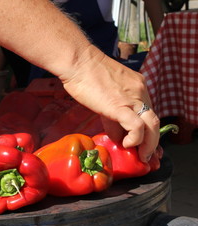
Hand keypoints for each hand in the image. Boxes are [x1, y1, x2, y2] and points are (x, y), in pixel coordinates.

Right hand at [60, 45, 159, 161]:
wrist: (78, 61)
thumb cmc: (86, 74)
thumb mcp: (105, 93)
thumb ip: (112, 113)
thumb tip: (115, 133)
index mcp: (137, 86)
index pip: (148, 112)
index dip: (146, 130)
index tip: (142, 143)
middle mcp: (140, 91)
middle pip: (154, 121)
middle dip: (152, 141)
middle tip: (145, 155)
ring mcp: (132, 98)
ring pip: (152, 125)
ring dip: (149, 144)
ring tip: (141, 155)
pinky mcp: (120, 106)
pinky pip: (137, 127)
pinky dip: (135, 139)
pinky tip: (126, 144)